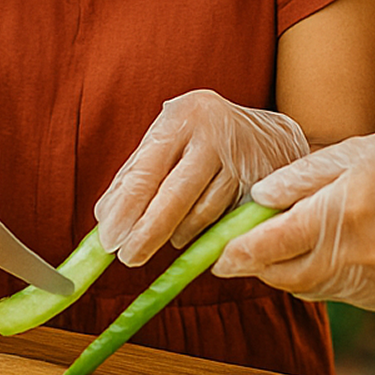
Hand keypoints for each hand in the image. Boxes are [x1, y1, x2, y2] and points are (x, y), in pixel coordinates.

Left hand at [94, 89, 309, 266]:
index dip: (125, 210)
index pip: (146, 171)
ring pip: (201, 215)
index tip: (109, 241)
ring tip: (165, 237)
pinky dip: (203, 235)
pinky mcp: (262, 189)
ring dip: (176, 234)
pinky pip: (224, 224)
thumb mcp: (167, 141)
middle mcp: (214, 134)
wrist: (269, 136)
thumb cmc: (203, 141)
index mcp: (181, 117)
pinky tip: (194, 232)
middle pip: (175, 196)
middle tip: (128, 257)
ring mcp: (242, 161)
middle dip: (147, 234)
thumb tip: (106, 218)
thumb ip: (136, 175)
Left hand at [212, 125, 374, 309]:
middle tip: (239, 254)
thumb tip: (255, 201)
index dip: (240, 254)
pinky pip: (339, 294)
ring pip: (313, 289)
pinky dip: (322, 278)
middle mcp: (365, 252)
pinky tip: (329, 251)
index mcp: (347, 209)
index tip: (216, 258)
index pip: (277, 244)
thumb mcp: (346, 153)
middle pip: (290, 276)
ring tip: (285, 244)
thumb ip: (296, 179)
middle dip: (259, 268)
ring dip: (289, 273)